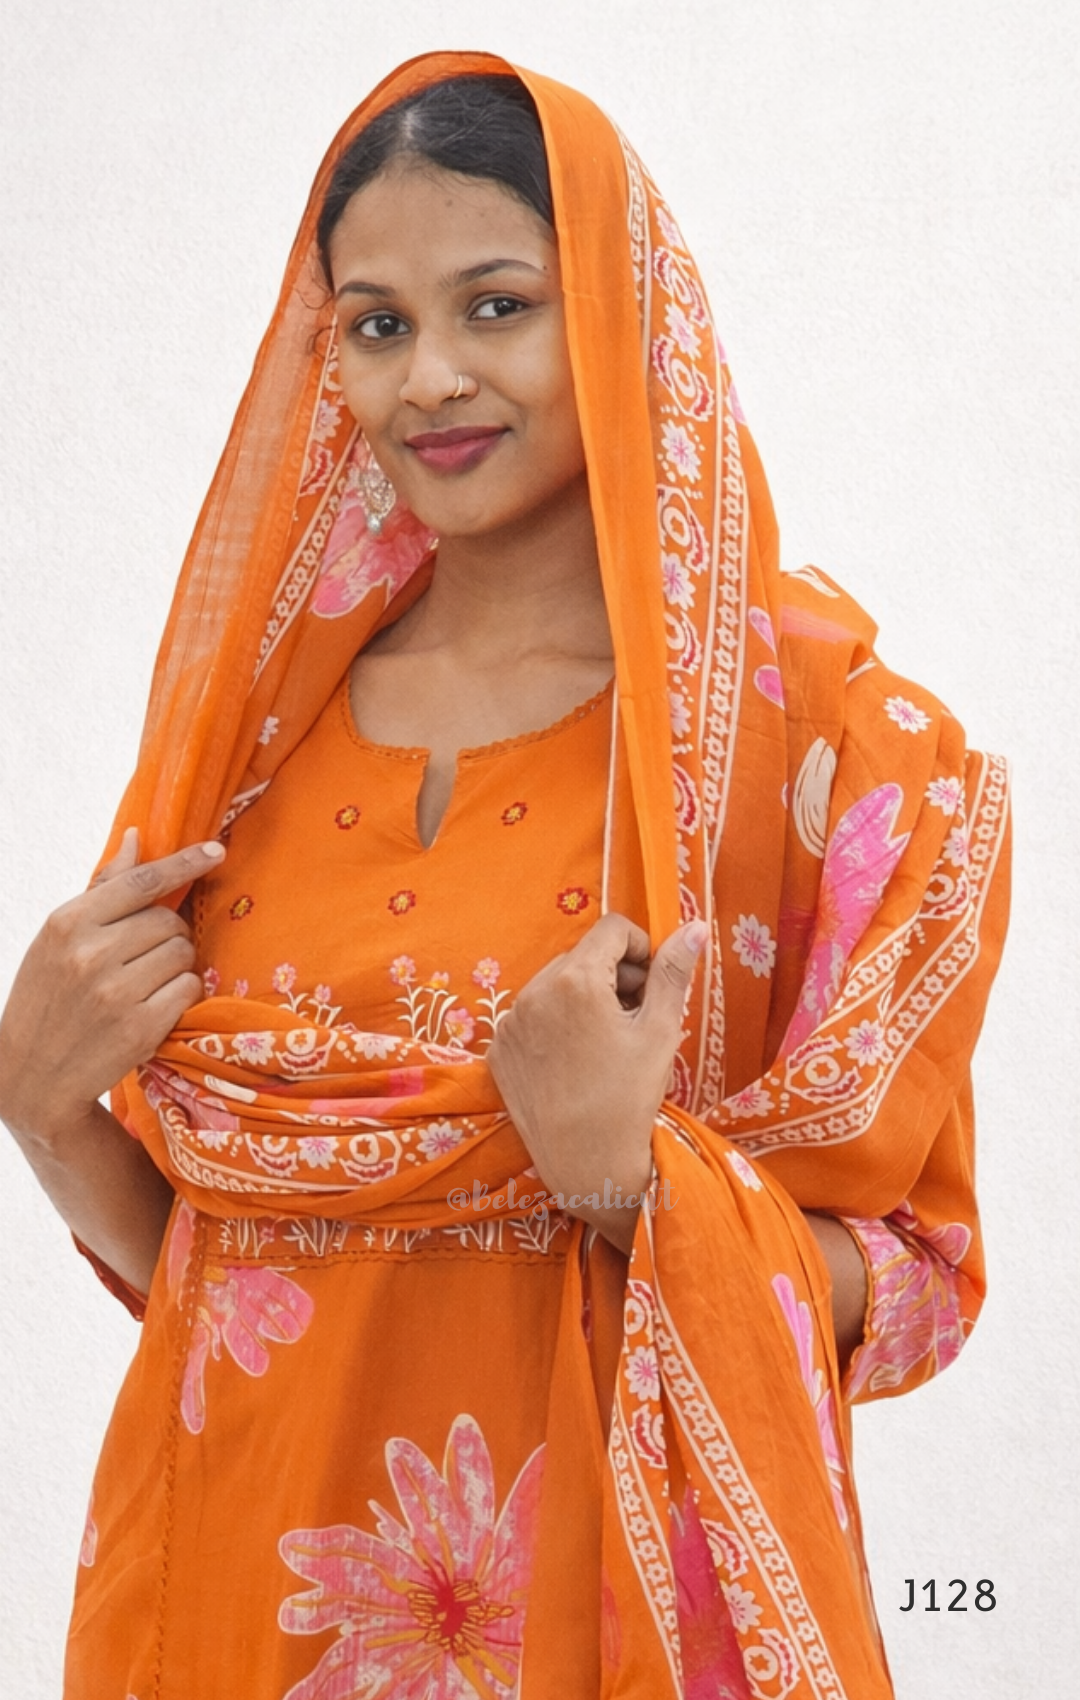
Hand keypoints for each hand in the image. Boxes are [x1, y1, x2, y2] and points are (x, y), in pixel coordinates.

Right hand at [0, 829, 225, 1145]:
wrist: (29, 1074)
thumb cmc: (49, 996)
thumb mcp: (59, 939)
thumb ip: (103, 890)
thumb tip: (135, 838)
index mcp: (68, 923)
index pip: (141, 882)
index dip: (184, 863)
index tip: (215, 851)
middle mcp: (90, 954)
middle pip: (170, 920)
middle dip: (170, 933)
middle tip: (147, 955)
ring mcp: (115, 993)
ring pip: (184, 954)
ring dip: (177, 964)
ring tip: (146, 982)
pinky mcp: (139, 1028)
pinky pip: (189, 989)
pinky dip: (182, 994)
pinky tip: (155, 1005)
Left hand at [486, 913, 705, 1252]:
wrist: (586, 1165)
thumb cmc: (630, 1099)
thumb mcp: (660, 1031)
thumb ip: (673, 973)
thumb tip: (694, 927)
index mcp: (575, 980)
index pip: (613, 930)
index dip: (641, 949)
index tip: (652, 984)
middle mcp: (533, 992)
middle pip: (583, 956)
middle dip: (614, 976)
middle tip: (635, 1018)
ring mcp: (510, 1022)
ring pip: (555, 985)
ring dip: (584, 999)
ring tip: (606, 1043)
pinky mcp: (499, 1049)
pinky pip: (531, 1017)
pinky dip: (555, 1026)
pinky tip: (575, 1062)